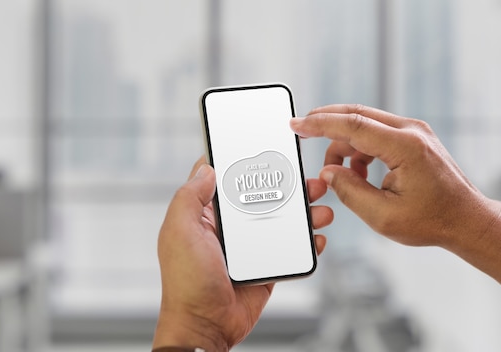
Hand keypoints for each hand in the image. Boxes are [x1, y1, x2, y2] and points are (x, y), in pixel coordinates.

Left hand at [153, 157, 332, 350]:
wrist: (206, 325)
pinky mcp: (266, 267)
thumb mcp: (180, 231)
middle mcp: (230, 228)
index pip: (227, 181)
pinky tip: (317, 237)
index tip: (266, 151)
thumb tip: (206, 167)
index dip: (245, 164)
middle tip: (307, 180)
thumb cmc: (186, 282)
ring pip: (282, 221)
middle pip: (263, 197)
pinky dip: (307, 242)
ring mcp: (250, 248)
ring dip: (304, 213)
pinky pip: (291, 249)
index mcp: (206, 215)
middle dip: (287, 186)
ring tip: (320, 208)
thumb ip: (190, 197)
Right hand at [290, 104, 500, 301]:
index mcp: (405, 147)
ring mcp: (413, 132)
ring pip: (363, 124)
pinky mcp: (412, 138)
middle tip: (301, 131)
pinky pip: (375, 133)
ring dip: (343, 145)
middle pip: (356, 114)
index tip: (296, 125)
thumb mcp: (383, 215)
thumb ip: (349, 191)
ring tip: (341, 176)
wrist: (466, 220)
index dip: (319, 124)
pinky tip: (359, 173)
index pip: (353, 125)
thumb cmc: (432, 220)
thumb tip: (327, 173)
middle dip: (325, 123)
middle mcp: (411, 131)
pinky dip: (358, 149)